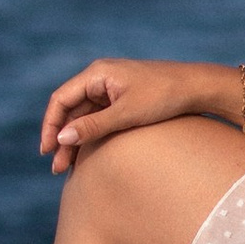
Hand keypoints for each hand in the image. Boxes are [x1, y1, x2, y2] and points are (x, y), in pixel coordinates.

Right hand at [42, 58, 221, 171]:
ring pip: (83, 117)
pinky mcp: (121, 98)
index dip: (50, 125)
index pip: (61, 99)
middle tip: (56, 168)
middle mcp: (100, 78)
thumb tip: (61, 139)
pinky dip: (90, 136)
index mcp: (97, 73)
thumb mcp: (126, 114)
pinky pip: (98, 118)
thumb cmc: (164, 96)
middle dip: (61, 139)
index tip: (47, 150)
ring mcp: (110, 88)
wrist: (197, 87)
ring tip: (67, 169)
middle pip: (70, 110)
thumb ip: (93, 126)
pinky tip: (86, 157)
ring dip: (75, 140)